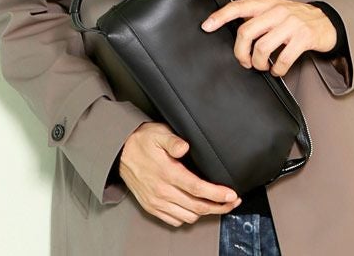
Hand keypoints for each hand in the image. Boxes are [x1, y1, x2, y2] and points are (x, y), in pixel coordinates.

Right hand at [118, 122, 241, 226]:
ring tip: (218, 205)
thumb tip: (185, 147)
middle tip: (232, 201)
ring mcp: (156, 201)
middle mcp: (162, 191)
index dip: (217, 194)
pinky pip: (174, 220)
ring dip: (205, 213)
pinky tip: (196, 209)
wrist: (120, 152)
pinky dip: (188, 217)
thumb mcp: (158, 133)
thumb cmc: (141, 141)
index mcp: (167, 172)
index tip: (231, 194)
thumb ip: (173, 140)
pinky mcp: (152, 207)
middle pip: (197, 206)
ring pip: (188, 216)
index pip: (197, 188)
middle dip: (219, 206)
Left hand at [201, 0, 336, 76]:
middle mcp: (277, 11)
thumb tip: (232, 29)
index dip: (220, 16)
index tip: (206, 26)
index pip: (238, 6)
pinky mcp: (304, 38)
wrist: (326, 22)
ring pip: (262, 48)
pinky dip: (277, 70)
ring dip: (258, 63)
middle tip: (244, 60)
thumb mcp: (274, 10)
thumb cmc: (295, 18)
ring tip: (262, 66)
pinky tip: (277, 70)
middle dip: (240, 52)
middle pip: (246, 31)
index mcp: (266, 4)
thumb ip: (256, 17)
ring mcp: (291, 24)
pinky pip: (283, 59)